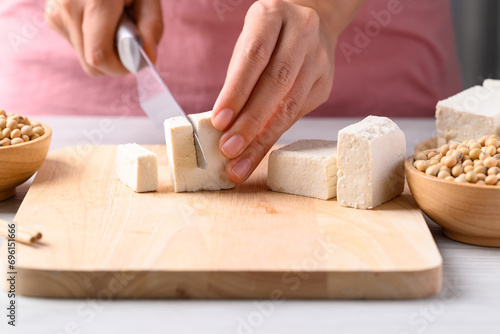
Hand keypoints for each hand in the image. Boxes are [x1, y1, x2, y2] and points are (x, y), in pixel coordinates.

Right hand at [45, 0, 162, 75]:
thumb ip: (151, 29)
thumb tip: (146, 60)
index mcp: (96, 1)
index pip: (99, 56)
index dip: (119, 68)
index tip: (134, 62)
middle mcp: (69, 7)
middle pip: (91, 63)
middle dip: (113, 62)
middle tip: (127, 43)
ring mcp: (56, 12)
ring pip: (83, 57)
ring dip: (102, 51)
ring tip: (112, 25)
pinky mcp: (52, 16)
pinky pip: (76, 45)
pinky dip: (91, 42)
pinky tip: (99, 22)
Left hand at [212, 0, 337, 183]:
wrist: (311, 26)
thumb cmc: (268, 40)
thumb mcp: (247, 44)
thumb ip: (236, 79)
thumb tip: (221, 126)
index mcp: (273, 15)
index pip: (254, 56)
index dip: (236, 92)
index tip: (219, 122)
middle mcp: (302, 32)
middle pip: (276, 82)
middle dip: (250, 122)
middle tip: (228, 149)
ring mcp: (319, 58)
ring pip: (291, 104)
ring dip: (263, 138)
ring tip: (240, 163)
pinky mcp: (325, 84)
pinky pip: (298, 114)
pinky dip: (275, 134)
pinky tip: (257, 151)